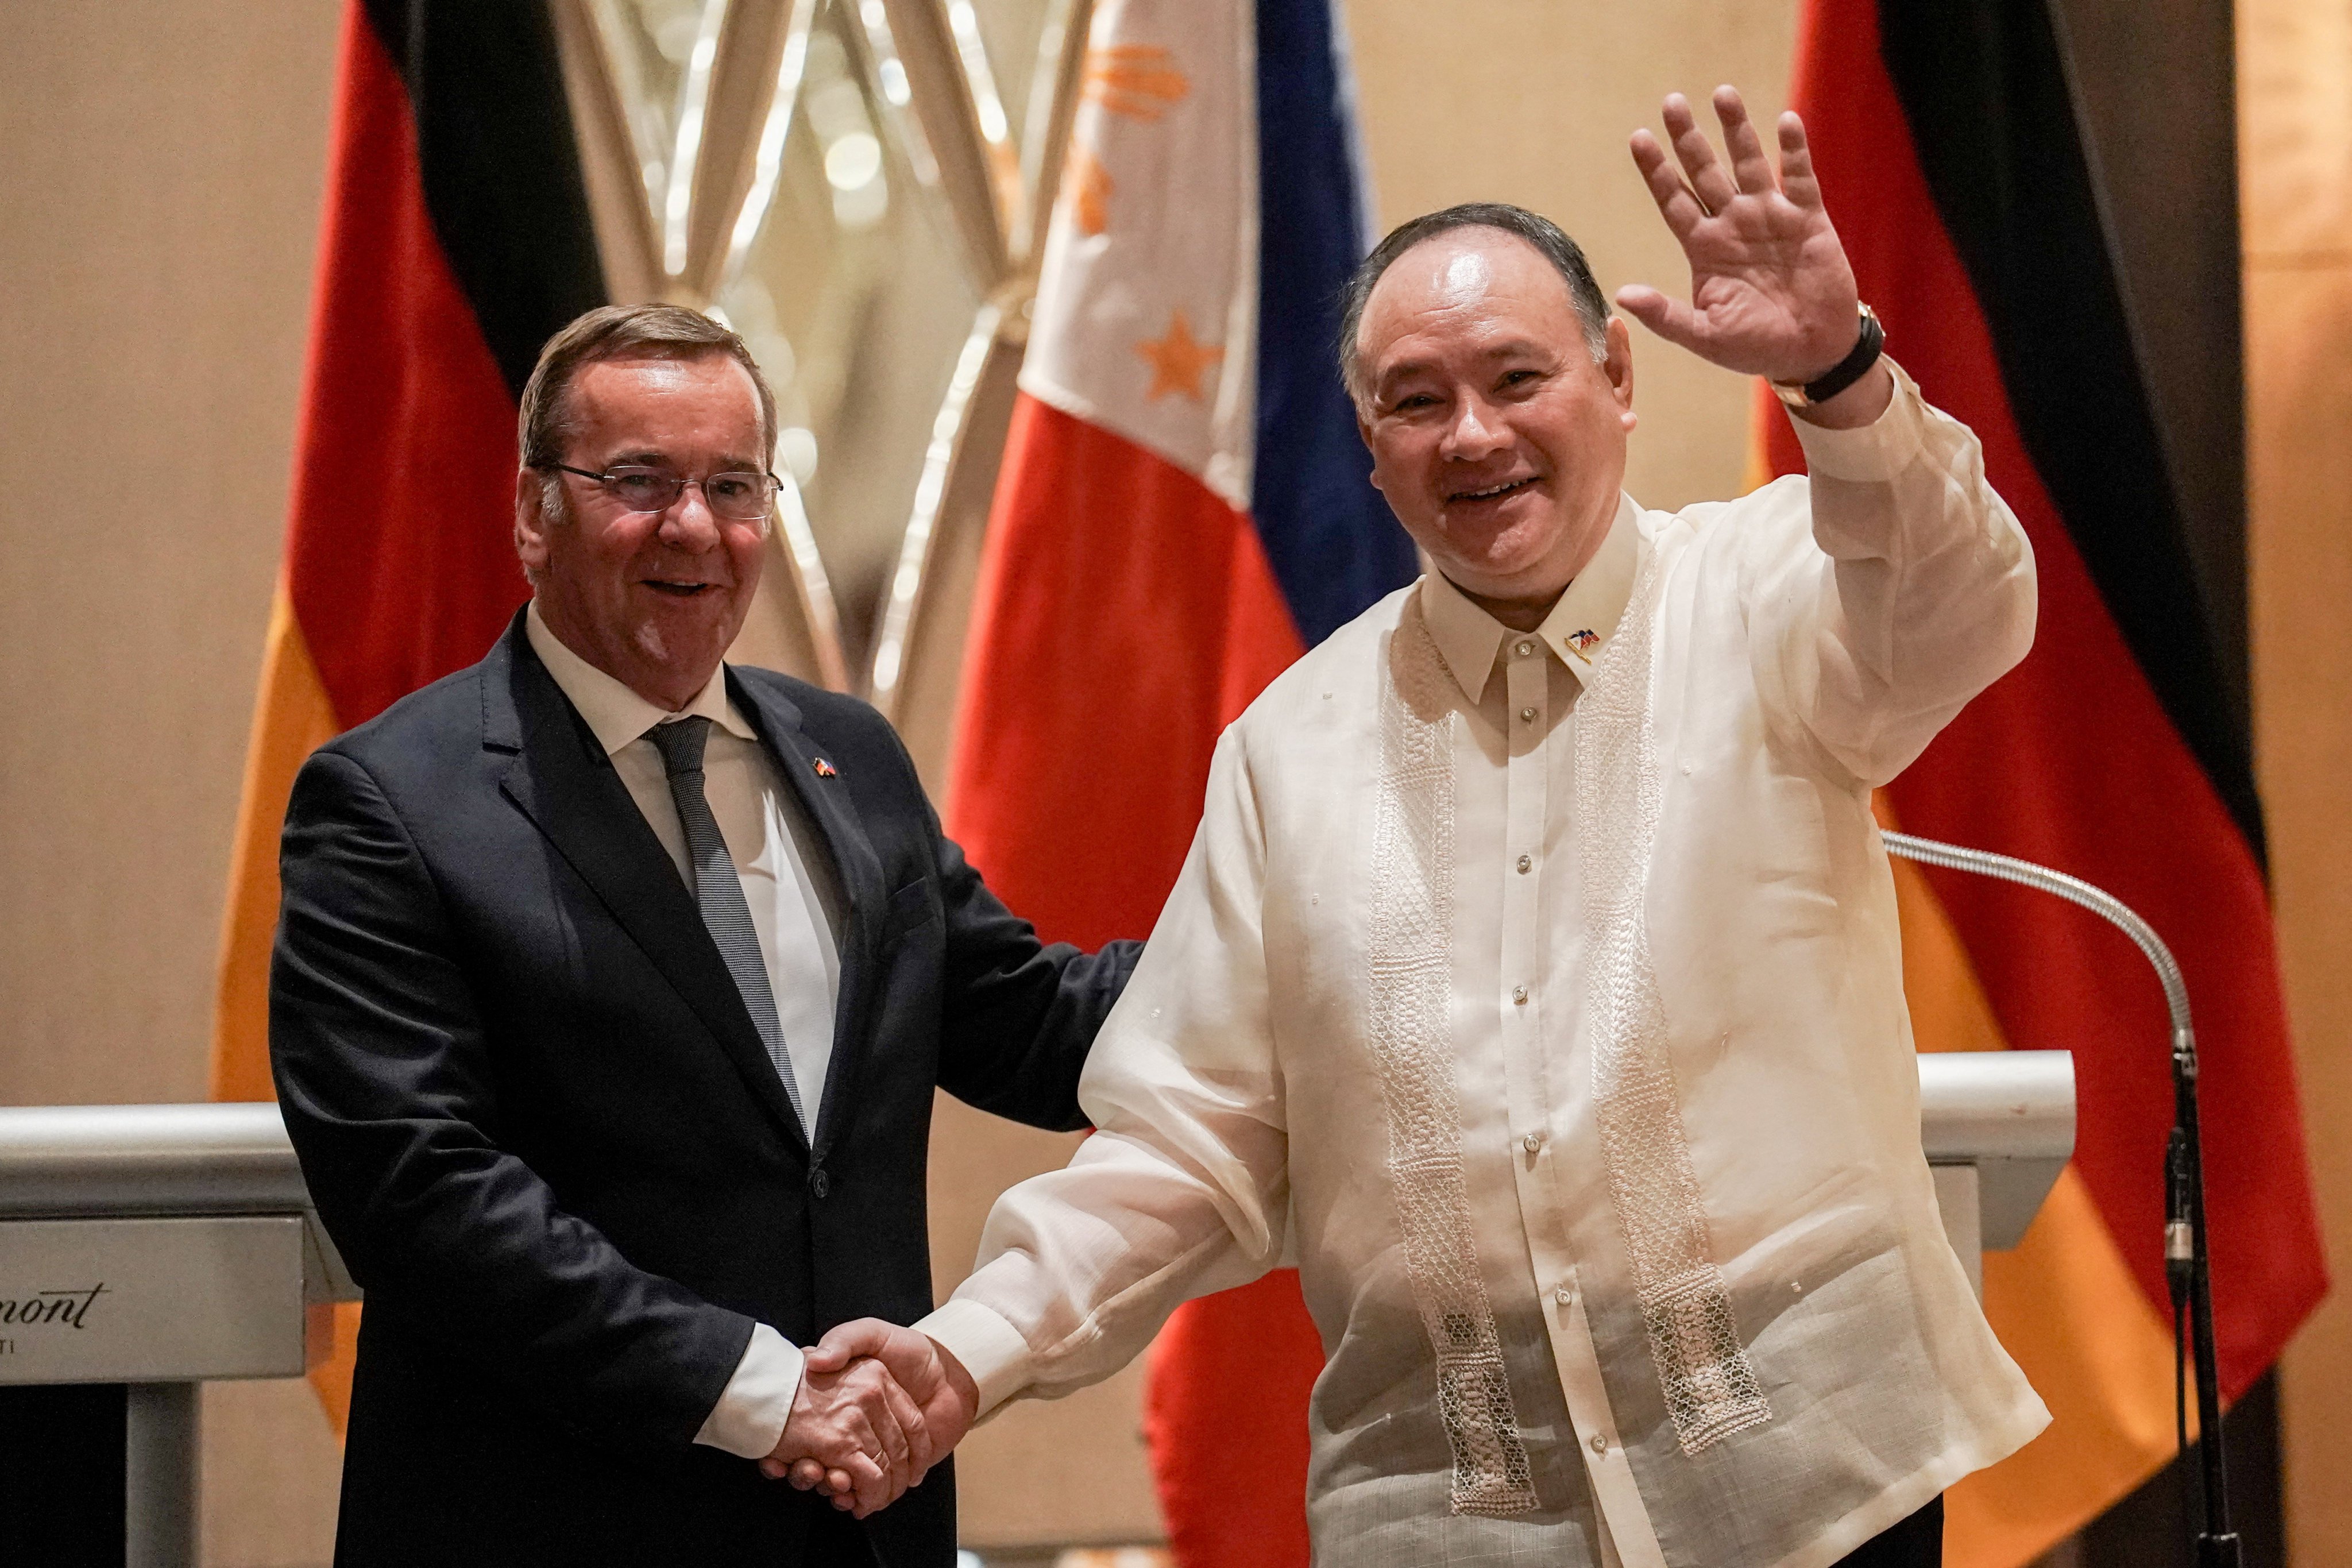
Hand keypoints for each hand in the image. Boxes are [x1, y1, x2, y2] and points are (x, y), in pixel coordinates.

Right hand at [762, 1320, 980, 1509]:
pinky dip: (861, 1497)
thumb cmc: (910, 1349)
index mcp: (843, 1400)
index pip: (814, 1428)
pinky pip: (869, 1486)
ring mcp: (870, 1445)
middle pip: (830, 1456)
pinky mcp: (890, 1464)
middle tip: (813, 1475)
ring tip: (835, 1489)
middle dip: (819, 1473)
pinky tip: (853, 1501)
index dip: (799, 1446)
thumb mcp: (871, 1334)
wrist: (951, 1368)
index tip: (781, 1458)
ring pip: (845, 1476)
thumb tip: (815, 1360)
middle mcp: (854, 1423)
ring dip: (836, 1490)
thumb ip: (845, 1339)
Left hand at [1616, 86, 1884, 419]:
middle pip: (1705, 172)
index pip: (1673, 200)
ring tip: (1722, 94)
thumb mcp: (1703, 335)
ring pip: (1748, 164)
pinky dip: (1794, 151)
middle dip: (1688, 138)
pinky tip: (1785, 122)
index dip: (1657, 170)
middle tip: (1671, 103)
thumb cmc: (1755, 346)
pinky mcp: (1807, 219)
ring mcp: (1770, 218)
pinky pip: (1800, 178)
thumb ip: (1665, 314)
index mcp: (1705, 248)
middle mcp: (1733, 225)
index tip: (1638, 138)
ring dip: (1736, 130)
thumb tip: (1622, 294)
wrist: (1810, 353)